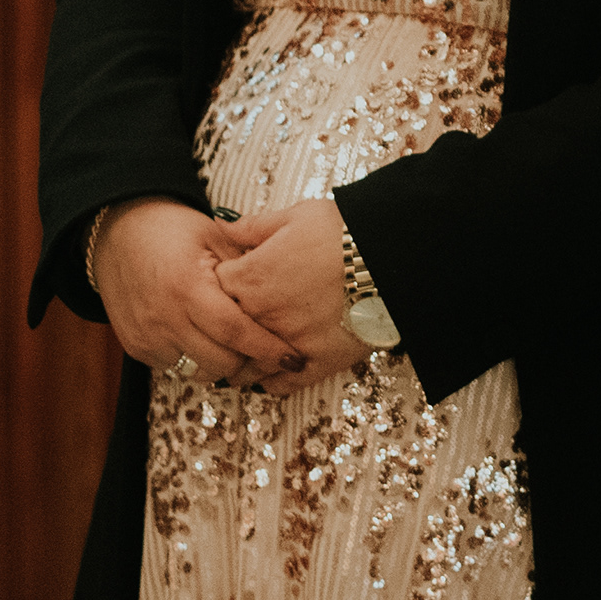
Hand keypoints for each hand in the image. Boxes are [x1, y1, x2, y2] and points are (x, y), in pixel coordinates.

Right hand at [88, 198, 301, 385]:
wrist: (117, 232)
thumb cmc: (171, 229)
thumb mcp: (215, 236)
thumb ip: (248, 267)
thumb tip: (287, 297)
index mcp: (187, 287)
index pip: (235, 332)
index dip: (266, 348)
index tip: (292, 357)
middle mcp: (164, 317)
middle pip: (220, 362)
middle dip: (248, 361)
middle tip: (265, 350)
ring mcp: (146, 336)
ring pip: (198, 372)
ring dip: (220, 363)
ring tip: (233, 343)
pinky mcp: (135, 347)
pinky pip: (174, 368)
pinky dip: (194, 359)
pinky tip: (202, 338)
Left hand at [213, 198, 376, 397]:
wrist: (388, 255)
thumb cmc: (342, 232)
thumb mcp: (293, 216)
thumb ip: (253, 226)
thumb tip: (223, 227)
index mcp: (249, 278)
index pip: (213, 288)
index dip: (220, 285)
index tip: (230, 285)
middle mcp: (262, 315)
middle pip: (224, 332)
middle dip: (225, 328)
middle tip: (228, 326)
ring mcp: (288, 342)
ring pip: (248, 365)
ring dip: (242, 362)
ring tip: (243, 358)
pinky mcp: (317, 361)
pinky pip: (284, 383)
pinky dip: (273, 381)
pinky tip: (273, 373)